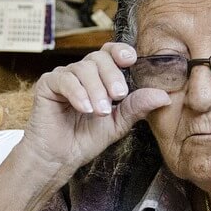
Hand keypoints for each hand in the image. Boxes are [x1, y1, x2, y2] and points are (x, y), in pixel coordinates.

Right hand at [21, 42, 170, 172]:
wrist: (60, 158)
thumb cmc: (85, 139)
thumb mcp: (118, 123)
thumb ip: (136, 107)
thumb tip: (163, 96)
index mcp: (99, 77)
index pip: (110, 53)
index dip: (120, 51)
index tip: (131, 61)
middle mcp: (81, 73)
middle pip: (99, 57)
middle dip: (112, 76)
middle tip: (118, 97)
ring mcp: (63, 76)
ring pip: (83, 68)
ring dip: (96, 90)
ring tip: (100, 112)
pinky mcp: (47, 84)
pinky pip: (64, 79)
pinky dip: (77, 93)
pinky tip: (84, 108)